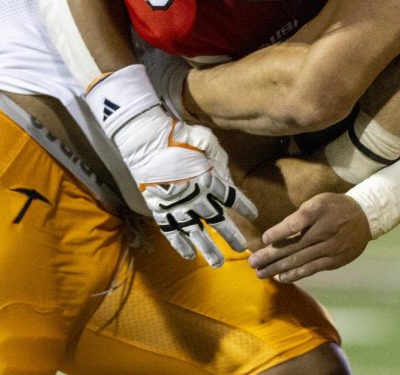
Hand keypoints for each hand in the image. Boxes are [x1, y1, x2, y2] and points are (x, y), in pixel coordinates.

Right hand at [115, 109, 257, 264]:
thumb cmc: (179, 137)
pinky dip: (180, 245)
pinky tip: (190, 256)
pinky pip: (171, 232)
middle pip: (217, 221)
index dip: (244, 206)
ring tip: (218, 264)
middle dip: (231, 236)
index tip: (254, 215)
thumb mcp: (206, 142)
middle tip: (242, 249)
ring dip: (207, 249)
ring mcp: (176, 206)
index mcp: (208, 178)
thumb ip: (219, 162)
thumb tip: (227, 180)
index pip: (231, 197)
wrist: (146, 141)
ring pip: (195, 233)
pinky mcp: (160, 210)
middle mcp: (195, 196)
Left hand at [247, 193, 371, 281]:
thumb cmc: (335, 207)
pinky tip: (282, 278)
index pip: (295, 223)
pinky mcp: (334, 260)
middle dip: (270, 255)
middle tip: (253, 262)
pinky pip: (312, 269)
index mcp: (318, 211)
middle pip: (293, 245)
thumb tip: (278, 233)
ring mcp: (330, 247)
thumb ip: (300, 216)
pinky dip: (296, 274)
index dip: (278, 232)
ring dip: (278, 268)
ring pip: (300, 260)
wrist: (365, 217)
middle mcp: (324, 230)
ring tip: (261, 273)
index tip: (264, 239)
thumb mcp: (319, 202)